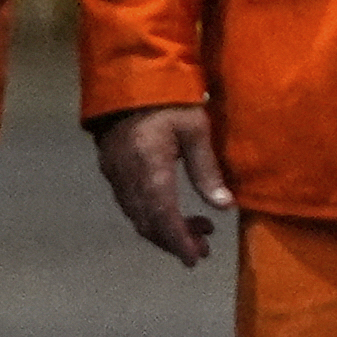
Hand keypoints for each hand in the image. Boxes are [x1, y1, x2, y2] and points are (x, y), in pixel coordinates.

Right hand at [95, 103, 231, 266]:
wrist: (126, 77)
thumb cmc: (169, 100)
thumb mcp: (195, 129)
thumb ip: (207, 170)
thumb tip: (224, 207)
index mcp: (150, 167)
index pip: (163, 216)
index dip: (179, 241)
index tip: (195, 259)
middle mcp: (127, 177)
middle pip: (148, 223)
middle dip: (174, 241)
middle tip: (204, 249)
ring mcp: (115, 174)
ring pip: (137, 216)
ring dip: (164, 230)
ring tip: (196, 231)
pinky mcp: (111, 170)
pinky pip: (130, 204)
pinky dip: (152, 216)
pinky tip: (171, 211)